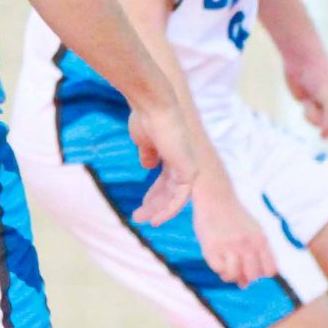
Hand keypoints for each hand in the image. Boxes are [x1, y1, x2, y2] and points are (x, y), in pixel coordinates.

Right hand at [125, 102, 201, 225]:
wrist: (154, 107)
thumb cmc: (146, 118)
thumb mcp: (143, 140)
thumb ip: (148, 153)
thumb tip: (148, 166)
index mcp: (173, 153)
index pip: (166, 180)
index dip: (154, 194)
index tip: (141, 205)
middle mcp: (183, 160)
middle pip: (170, 190)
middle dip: (154, 205)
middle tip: (139, 217)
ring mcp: (188, 165)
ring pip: (176, 197)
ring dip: (160, 210)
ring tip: (144, 221)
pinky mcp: (189, 171)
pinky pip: (181, 198)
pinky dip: (170, 209)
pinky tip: (157, 220)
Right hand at [188, 167, 279, 287]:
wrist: (215, 197)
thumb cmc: (234, 216)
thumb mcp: (252, 231)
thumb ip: (254, 255)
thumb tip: (244, 285)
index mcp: (261, 239)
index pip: (270, 270)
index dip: (261, 273)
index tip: (251, 267)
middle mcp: (247, 244)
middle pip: (253, 276)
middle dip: (245, 276)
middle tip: (236, 266)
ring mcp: (229, 246)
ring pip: (235, 276)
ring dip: (230, 275)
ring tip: (225, 265)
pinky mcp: (212, 247)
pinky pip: (218, 269)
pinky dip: (217, 268)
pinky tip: (216, 258)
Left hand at [283, 46, 327, 136]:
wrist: (300, 63)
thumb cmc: (320, 77)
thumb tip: (324, 137)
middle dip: (326, 113)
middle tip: (322, 97)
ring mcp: (327, 107)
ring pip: (323, 126)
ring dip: (315, 113)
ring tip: (313, 98)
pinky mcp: (314, 109)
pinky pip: (312, 121)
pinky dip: (308, 112)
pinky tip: (306, 100)